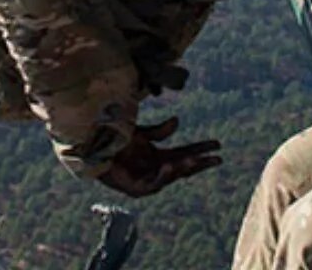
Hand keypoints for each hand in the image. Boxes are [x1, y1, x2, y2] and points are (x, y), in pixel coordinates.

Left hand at [97, 117, 221, 197]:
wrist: (93, 150)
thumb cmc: (115, 142)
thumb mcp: (141, 133)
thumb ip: (159, 131)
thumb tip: (178, 121)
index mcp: (159, 156)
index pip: (186, 153)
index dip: (201, 149)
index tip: (217, 144)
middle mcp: (156, 169)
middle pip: (184, 166)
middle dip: (201, 163)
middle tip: (218, 158)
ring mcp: (148, 180)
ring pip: (171, 175)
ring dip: (184, 168)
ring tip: (195, 160)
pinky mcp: (136, 189)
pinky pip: (153, 183)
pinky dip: (162, 176)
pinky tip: (169, 166)